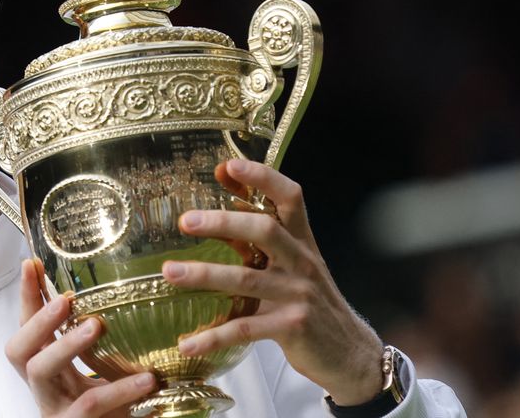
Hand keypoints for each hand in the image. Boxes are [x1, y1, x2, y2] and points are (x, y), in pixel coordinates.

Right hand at [5, 258, 157, 416]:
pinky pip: (90, 404)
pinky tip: (146, 380)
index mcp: (48, 368)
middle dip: (36, 320)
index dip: (26, 297)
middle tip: (64, 299)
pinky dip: (118, 390)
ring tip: (96, 326)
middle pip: (17, 350)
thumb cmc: (111, 409)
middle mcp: (43, 387)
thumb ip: (106, 342)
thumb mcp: (105, 370)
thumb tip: (130, 291)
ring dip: (65, 344)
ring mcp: (53, 409)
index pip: (27, 327)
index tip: (31, 263)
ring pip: (41, 371)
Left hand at [160, 158, 384, 405]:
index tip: (228, 166)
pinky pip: (245, 329)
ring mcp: (299, 295)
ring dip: (205, 275)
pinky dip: (213, 337)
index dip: (262, 178)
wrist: (349, 354)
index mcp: (303, 242)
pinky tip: (188, 344)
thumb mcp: (294, 266)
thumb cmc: (312, 303)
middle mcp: (302, 263)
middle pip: (265, 230)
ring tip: (170, 272)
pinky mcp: (291, 328)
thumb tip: (218, 211)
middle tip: (185, 221)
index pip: (289, 197)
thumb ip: (263, 242)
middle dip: (223, 222)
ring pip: (247, 279)